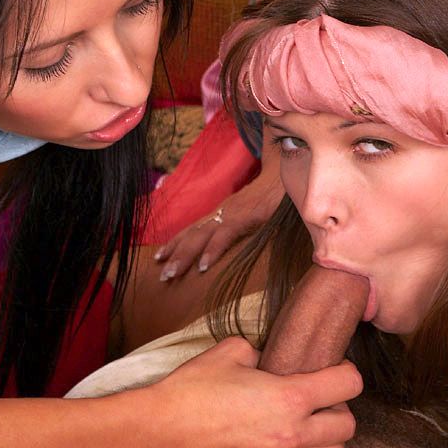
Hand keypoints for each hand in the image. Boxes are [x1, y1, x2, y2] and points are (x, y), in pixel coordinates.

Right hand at [148, 336, 361, 447]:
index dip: (345, 373)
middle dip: (338, 410)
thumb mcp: (233, 352)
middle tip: (320, 404)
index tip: (336, 372)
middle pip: (346, 425)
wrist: (160, 434)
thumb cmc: (193, 390)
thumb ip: (266, 351)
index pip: (348, 384)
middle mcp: (291, 436)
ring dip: (328, 444)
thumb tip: (276, 358)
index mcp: (288, 396)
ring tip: (311, 435)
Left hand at [155, 155, 283, 279]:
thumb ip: (244, 225)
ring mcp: (232, 213)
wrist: (287, 171)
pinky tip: (202, 265)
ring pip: (201, 235)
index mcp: (223, 212)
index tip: (160, 257)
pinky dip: (212, 250)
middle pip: (192, 234)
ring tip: (170, 273)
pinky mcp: (246, 216)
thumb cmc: (274, 195)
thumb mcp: (254, 212)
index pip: (194, 228)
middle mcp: (222, 212)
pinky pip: (224, 235)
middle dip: (175, 254)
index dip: (176, 242)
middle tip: (161, 276)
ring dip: (184, 255)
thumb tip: (236, 242)